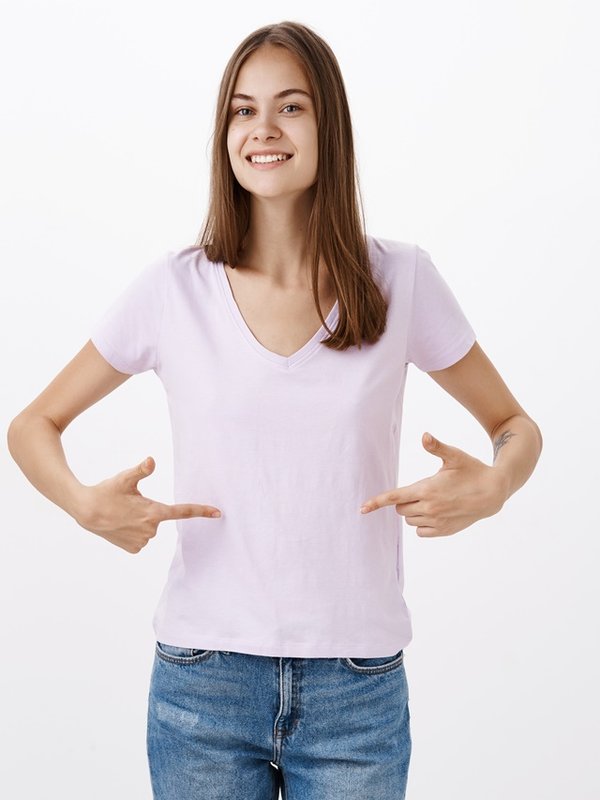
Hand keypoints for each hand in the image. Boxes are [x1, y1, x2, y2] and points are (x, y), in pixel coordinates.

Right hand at [76, 456, 221, 552]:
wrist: (85, 511)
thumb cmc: (106, 491)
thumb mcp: (125, 478)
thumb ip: (141, 470)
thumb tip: (152, 461)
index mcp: (154, 512)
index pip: (183, 511)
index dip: (201, 511)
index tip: (218, 513)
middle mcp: (151, 529)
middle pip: (159, 516)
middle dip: (148, 510)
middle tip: (127, 504)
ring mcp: (143, 541)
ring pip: (149, 528)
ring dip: (139, 521)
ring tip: (121, 514)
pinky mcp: (134, 549)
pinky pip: (141, 538)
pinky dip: (133, 531)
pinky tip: (120, 525)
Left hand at [360, 432, 505, 536]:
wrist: (493, 493)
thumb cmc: (473, 470)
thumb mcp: (455, 456)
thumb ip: (436, 447)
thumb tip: (424, 436)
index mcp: (427, 488)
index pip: (394, 497)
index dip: (377, 502)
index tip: (362, 508)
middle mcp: (429, 507)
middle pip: (400, 509)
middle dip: (404, 500)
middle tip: (421, 490)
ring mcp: (437, 521)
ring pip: (410, 521)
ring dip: (413, 512)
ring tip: (430, 500)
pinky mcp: (444, 531)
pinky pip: (421, 532)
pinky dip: (422, 524)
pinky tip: (434, 513)